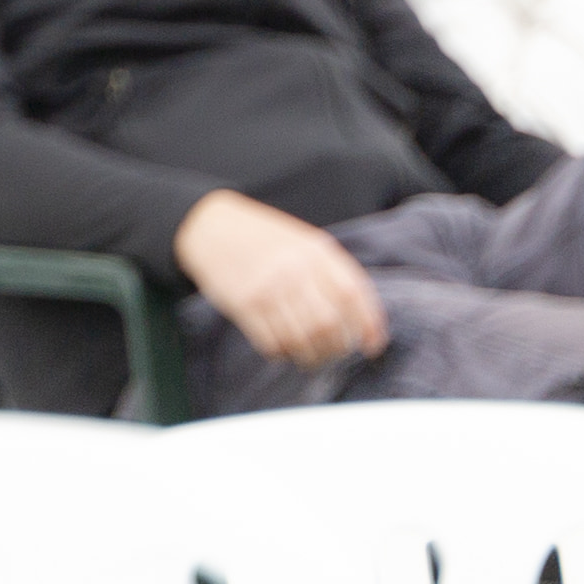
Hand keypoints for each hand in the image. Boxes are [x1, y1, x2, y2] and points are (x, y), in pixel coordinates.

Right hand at [174, 191, 387, 366]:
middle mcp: (294, 269)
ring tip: (311, 357)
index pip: (354, 294)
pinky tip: (283, 348)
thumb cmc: (262, 237)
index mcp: (315, 251)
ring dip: (312, 357)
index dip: (369, 325)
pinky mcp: (244, 304)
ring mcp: (268, 287)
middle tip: (334, 353)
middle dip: (338, 348)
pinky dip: (283, 353)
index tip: (373, 345)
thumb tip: (362, 318)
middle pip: (330, 324)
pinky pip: (272, 342)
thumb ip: (330, 272)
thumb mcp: (302, 241)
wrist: (210, 226)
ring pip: (303, 339)